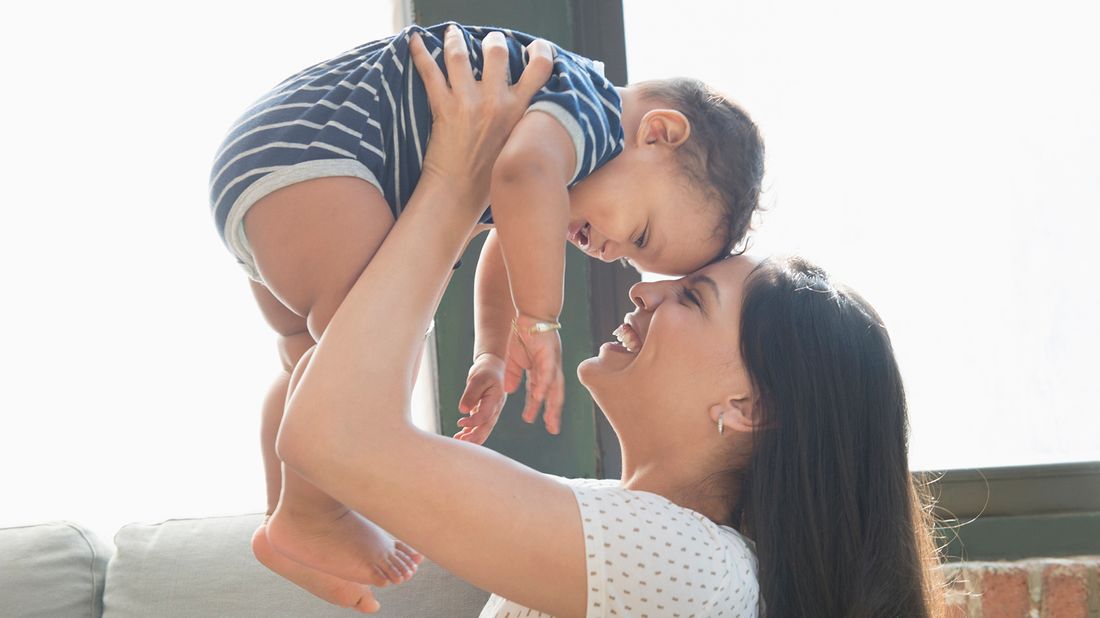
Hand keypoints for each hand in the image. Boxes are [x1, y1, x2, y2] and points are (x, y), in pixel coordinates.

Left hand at [410, 26, 552, 207]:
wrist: (460, 194)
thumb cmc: (489, 178)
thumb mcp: (516, 146)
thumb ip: (521, 123)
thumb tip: (524, 112)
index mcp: (519, 111)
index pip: (540, 68)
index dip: (540, 50)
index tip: (535, 46)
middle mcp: (496, 102)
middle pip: (497, 51)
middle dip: (492, 40)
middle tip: (489, 40)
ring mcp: (468, 103)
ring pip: (460, 55)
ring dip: (455, 39)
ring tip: (452, 33)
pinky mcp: (443, 108)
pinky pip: (429, 71)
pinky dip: (420, 52)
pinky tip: (414, 40)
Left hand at [456, 353, 507, 443]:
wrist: (492, 367)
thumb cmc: (485, 371)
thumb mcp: (477, 379)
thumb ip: (471, 394)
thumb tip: (463, 410)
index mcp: (495, 400)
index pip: (485, 416)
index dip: (473, 422)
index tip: (459, 422)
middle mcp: (495, 408)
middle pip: (486, 427)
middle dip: (474, 437)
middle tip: (460, 441)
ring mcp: (491, 411)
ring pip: (484, 429)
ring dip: (472, 437)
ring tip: (458, 440)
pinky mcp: (485, 412)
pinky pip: (480, 425)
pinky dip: (470, 431)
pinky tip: (460, 435)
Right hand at [504, 314, 564, 434]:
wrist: (529, 314)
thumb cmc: (523, 333)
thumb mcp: (514, 359)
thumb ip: (513, 375)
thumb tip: (509, 391)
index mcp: (541, 371)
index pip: (543, 393)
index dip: (542, 409)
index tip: (543, 424)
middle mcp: (550, 369)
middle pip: (554, 394)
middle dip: (553, 412)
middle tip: (552, 429)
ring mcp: (551, 362)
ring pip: (553, 387)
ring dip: (550, 404)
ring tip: (547, 420)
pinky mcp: (549, 354)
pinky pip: (547, 373)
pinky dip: (543, 386)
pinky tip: (540, 397)